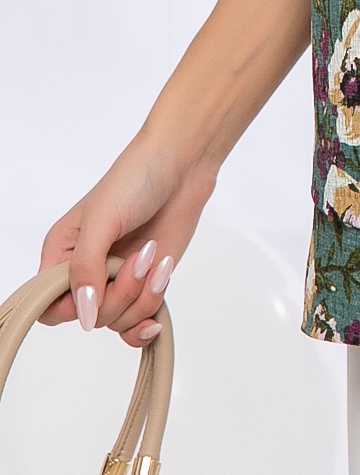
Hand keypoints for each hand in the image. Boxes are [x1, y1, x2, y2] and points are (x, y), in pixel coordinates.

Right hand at [38, 135, 215, 347]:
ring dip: (143, 296)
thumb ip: (86, 268)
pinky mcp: (145, 282)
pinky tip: (160, 293)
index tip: (99, 284)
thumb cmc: (136, 178)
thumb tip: (84, 316)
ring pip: (118, 320)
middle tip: (142, 256)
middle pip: (90, 317)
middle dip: (120, 294)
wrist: (183, 165)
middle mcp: (87, 270)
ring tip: (158, 260)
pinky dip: (151, 313)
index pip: (49, 305)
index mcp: (62, 253)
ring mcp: (117, 278)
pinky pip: (138, 321)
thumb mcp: (102, 219)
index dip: (73, 307)